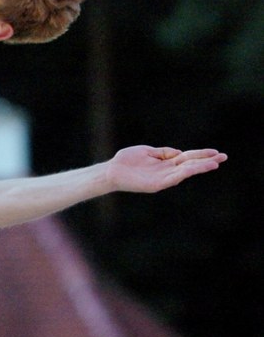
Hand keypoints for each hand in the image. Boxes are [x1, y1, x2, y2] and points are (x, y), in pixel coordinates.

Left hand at [106, 145, 227, 193]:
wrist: (111, 171)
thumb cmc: (127, 161)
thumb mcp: (147, 151)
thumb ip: (163, 152)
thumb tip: (180, 152)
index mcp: (166, 162)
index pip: (187, 158)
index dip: (201, 154)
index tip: (216, 152)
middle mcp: (167, 171)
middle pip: (191, 164)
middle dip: (207, 160)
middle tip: (224, 157)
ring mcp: (163, 178)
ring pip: (186, 171)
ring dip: (200, 167)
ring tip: (215, 163)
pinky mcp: (157, 184)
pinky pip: (174, 177)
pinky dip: (186, 172)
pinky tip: (195, 168)